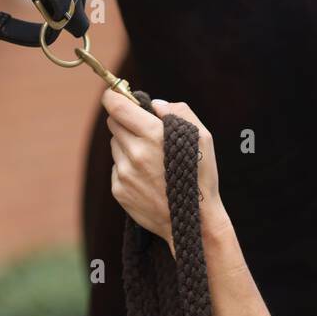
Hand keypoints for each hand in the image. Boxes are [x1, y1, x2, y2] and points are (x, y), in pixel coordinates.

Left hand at [101, 88, 221, 252]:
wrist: (194, 221)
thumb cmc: (201, 176)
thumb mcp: (202, 136)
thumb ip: (179, 111)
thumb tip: (155, 105)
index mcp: (152, 135)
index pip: (116, 106)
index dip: (113, 96)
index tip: (116, 94)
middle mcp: (134, 153)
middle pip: (113, 123)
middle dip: (126, 121)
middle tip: (144, 129)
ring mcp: (124, 173)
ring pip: (115, 145)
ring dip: (127, 144)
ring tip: (151, 159)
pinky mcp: (119, 190)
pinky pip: (117, 168)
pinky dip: (128, 166)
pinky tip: (148, 177)